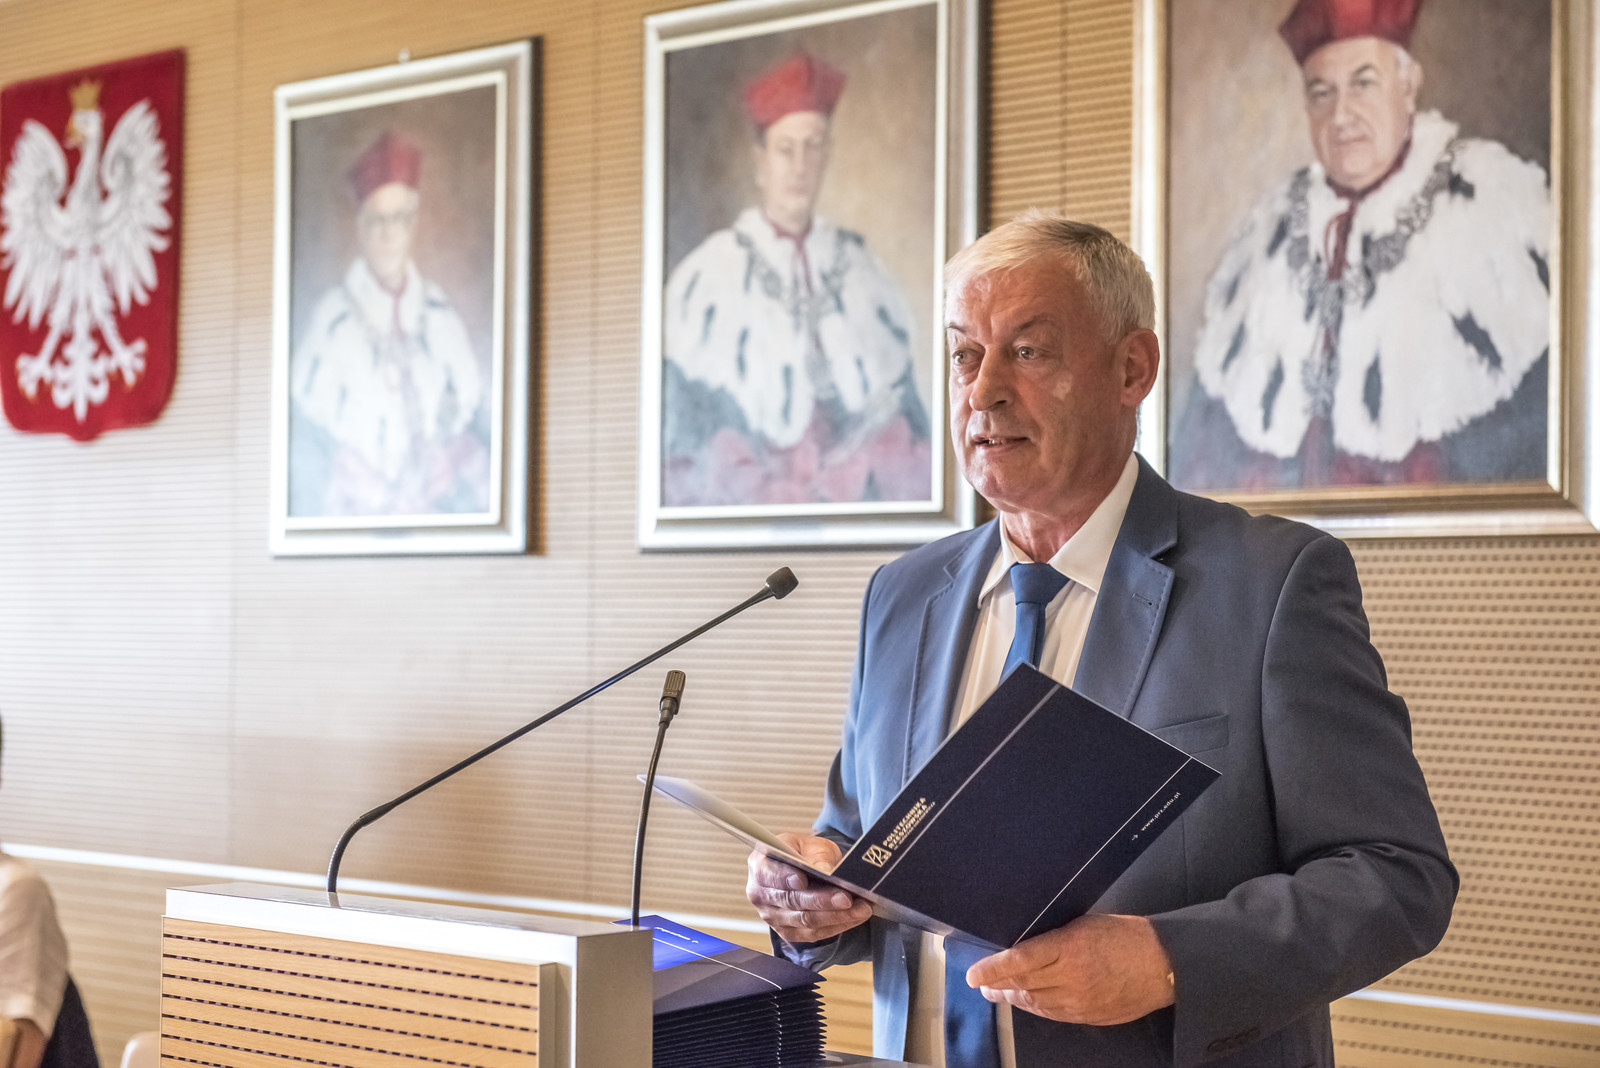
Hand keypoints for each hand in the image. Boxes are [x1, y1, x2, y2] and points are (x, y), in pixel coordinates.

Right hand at [746, 832, 871, 944]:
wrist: (802, 869)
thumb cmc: (803, 853)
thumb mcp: (809, 844)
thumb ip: (816, 854)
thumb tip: (824, 870)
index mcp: (759, 865)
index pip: (769, 874)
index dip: (784, 878)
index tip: (802, 880)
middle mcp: (760, 894)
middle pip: (791, 901)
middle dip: (822, 901)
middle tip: (847, 897)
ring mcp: (771, 916)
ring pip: (804, 921)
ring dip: (836, 916)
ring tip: (861, 909)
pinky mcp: (787, 932)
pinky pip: (813, 934)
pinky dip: (836, 926)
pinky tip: (854, 918)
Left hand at [963, 914, 1174, 1025]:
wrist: (1162, 964)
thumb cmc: (1125, 936)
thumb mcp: (1085, 923)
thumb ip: (1055, 936)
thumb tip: (1027, 945)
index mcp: (1069, 947)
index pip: (1020, 961)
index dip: (993, 969)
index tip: (973, 974)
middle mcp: (1071, 978)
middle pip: (1022, 985)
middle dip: (997, 985)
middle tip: (981, 982)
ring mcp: (1079, 1001)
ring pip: (1035, 1004)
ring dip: (1012, 998)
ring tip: (997, 992)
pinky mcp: (1088, 1016)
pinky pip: (1053, 1015)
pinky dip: (1035, 1008)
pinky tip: (1026, 1002)